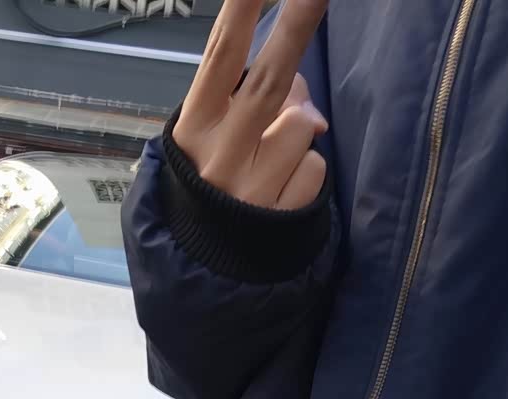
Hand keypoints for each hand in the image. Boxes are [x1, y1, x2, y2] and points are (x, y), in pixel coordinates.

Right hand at [174, 0, 328, 209]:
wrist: (201, 265)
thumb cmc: (210, 181)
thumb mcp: (213, 137)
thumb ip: (253, 104)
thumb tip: (310, 114)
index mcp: (194, 125)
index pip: (220, 55)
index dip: (241, 11)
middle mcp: (218, 153)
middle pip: (269, 79)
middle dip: (297, 24)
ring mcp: (249, 187)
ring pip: (301, 128)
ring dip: (298, 134)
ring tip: (270, 160)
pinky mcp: (277, 215)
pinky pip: (313, 168)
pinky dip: (304, 172)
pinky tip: (279, 189)